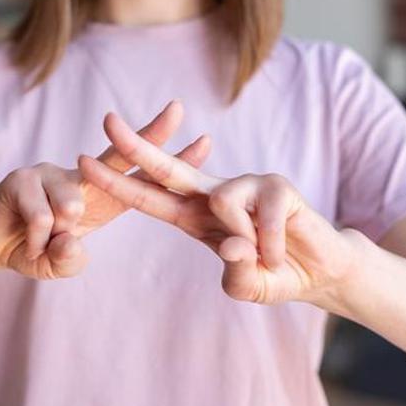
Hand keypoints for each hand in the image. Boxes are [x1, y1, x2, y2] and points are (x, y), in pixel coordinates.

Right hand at [0, 100, 211, 279]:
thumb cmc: (31, 248)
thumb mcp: (58, 263)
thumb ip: (69, 259)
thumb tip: (71, 236)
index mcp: (99, 197)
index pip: (140, 176)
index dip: (171, 161)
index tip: (205, 142)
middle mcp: (79, 177)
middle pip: (119, 153)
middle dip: (150, 133)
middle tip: (178, 108)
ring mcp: (49, 172)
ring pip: (72, 203)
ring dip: (56, 236)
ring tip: (41, 243)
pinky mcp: (21, 178)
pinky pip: (42, 216)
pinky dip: (36, 240)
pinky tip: (26, 239)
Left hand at [77, 110, 360, 304]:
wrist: (321, 272)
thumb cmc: (275, 273)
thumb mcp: (247, 285)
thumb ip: (235, 273)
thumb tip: (233, 245)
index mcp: (195, 216)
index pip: (149, 196)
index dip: (117, 180)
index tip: (84, 161)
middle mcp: (215, 195)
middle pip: (169, 167)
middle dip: (136, 145)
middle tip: (106, 120)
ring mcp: (247, 185)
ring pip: (222, 201)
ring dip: (243, 240)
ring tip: (262, 257)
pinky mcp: (277, 187)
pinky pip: (261, 216)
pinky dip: (269, 245)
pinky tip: (279, 253)